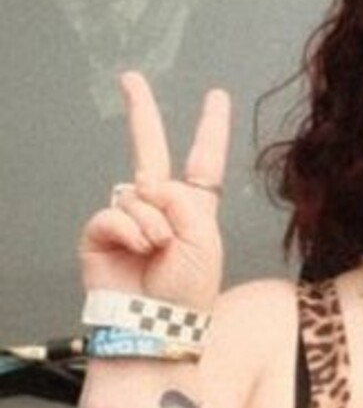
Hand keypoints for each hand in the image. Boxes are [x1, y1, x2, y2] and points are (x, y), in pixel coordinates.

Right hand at [79, 70, 230, 315]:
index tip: (216, 98)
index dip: (210, 130)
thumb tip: (148, 185)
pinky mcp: (101, 235)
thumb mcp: (204, 239)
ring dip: (153, 220)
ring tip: (159, 250)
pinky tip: (139, 249)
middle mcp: (160, 210)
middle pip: (150, 150)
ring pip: (136, 193)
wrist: (156, 327)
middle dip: (141, 113)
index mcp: (194, 211)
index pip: (204, 163)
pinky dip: (129, 229)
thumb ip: (183, 198)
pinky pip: (113, 213)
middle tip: (129, 80)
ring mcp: (128, 220)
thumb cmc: (187, 294)